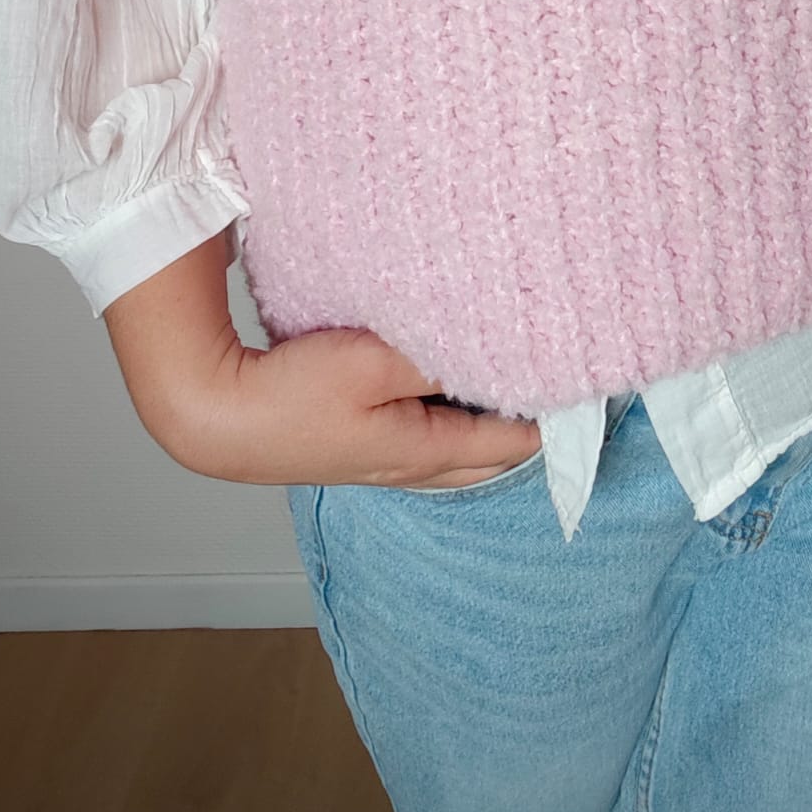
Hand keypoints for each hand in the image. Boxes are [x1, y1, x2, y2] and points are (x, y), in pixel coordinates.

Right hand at [102, 231, 540, 489]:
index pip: (514, 441)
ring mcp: (380, 457)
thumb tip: (504, 347)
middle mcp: (409, 464)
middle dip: (532, 423)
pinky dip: (451, 408)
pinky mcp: (354, 439)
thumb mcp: (378, 364)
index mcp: (425, 452)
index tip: (597, 387)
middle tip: (570, 385)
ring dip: (490, 415)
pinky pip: (425, 426)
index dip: (558, 416)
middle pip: (492, 450)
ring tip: (520, 379)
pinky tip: (449, 381)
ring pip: (458, 439)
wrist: (214, 417)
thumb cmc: (291, 395)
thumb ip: (442, 355)